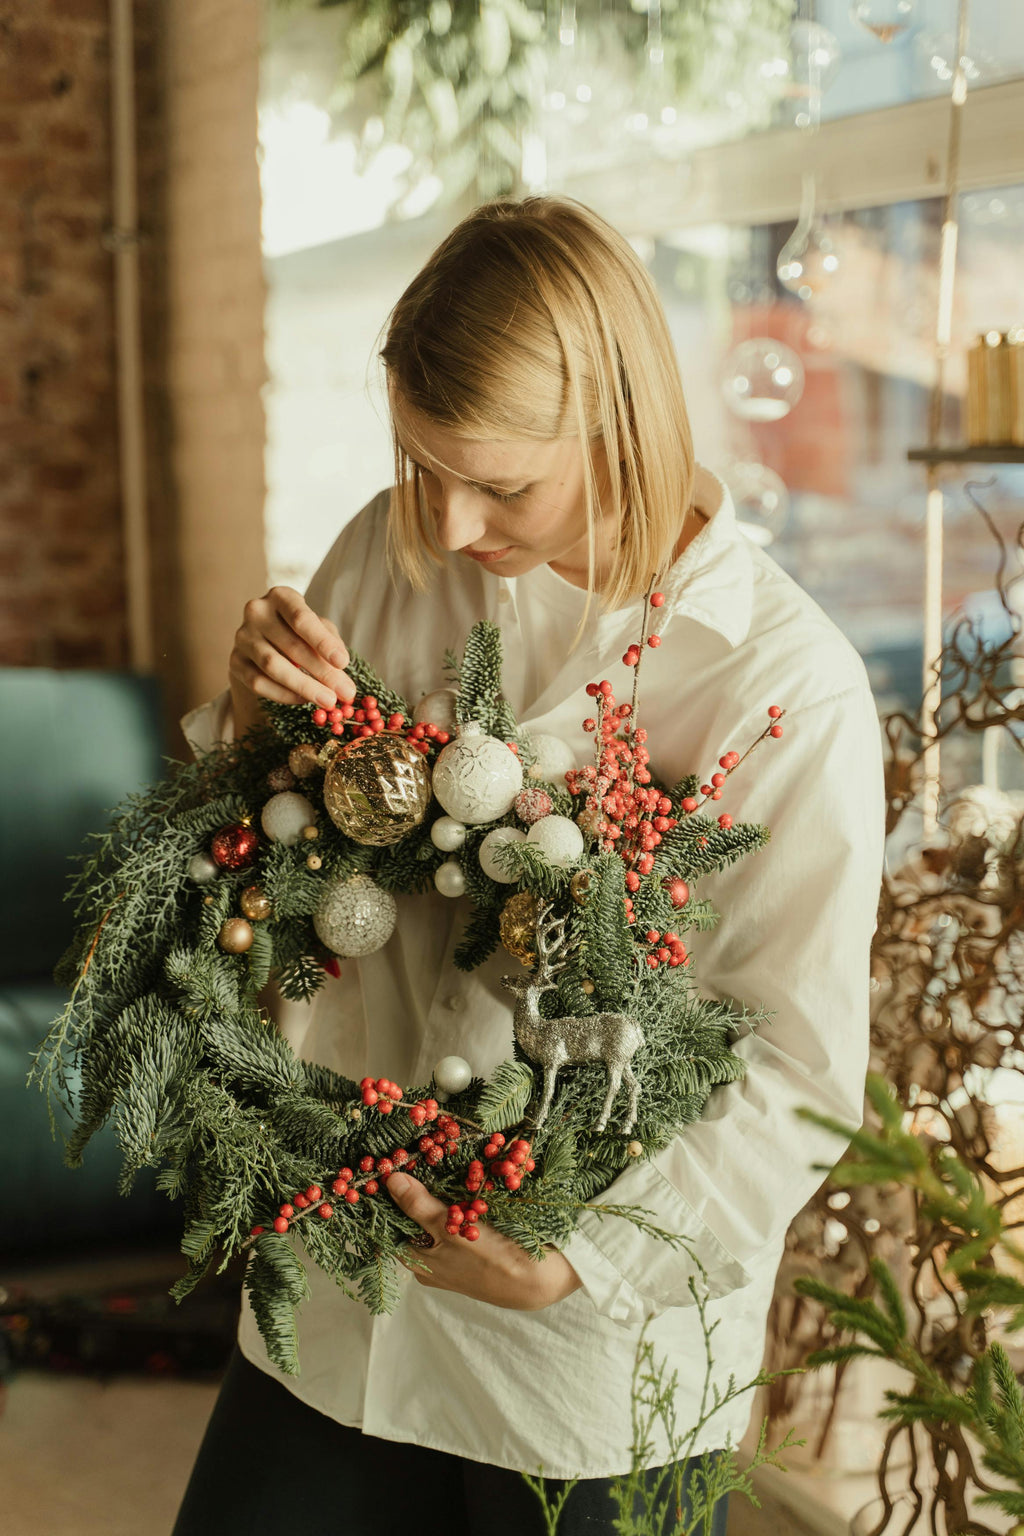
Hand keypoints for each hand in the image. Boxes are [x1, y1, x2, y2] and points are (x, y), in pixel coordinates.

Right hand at [228, 585, 355, 735]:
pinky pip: (258, 682)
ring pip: (272, 665)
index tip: (343, 663)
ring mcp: (242, 637)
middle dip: (322, 672)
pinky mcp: (235, 661)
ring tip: (328, 700)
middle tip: (344, 692)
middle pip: (290, 645)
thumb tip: (341, 676)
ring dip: (304, 686)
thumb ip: (331, 645)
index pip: (301, 619)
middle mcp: (257, 612)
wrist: (265, 641)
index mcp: (281, 597)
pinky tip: (304, 700)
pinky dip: (284, 694)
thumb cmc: (299, 631)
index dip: (323, 642)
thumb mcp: (319, 629)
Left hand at [387, 1171, 582, 1310]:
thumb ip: (418, 1206)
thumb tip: (390, 1179)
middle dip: (416, 1190)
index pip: (391, 1224)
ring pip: (438, 1218)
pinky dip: (458, 1202)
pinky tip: (463, 1182)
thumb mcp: (450, 1230)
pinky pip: (458, 1220)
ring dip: (440, 1193)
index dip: (389, 1196)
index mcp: (418, 1261)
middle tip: (417, 1156)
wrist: (538, 1282)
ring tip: (438, 1162)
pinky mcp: (474, 1248)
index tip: (389, 1165)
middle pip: (414, 1219)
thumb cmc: (490, 1260)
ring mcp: (454, 1255)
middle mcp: (432, 1260)